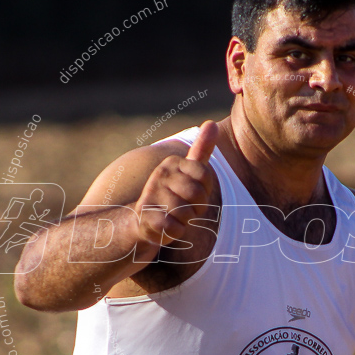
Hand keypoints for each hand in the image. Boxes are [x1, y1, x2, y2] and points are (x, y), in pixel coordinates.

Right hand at [132, 120, 216, 248]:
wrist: (143, 220)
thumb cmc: (172, 194)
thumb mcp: (188, 171)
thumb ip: (201, 149)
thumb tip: (211, 122)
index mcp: (172, 163)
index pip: (205, 176)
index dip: (205, 190)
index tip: (193, 193)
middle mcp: (159, 175)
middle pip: (198, 195)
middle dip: (196, 207)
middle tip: (184, 207)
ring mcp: (151, 195)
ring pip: (187, 213)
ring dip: (185, 220)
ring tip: (174, 216)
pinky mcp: (146, 216)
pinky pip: (175, 228)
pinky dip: (176, 232)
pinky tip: (167, 227)